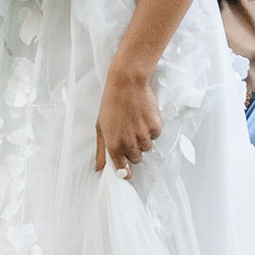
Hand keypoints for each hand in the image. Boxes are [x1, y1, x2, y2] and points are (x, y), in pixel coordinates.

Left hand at [93, 57, 160, 177]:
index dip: (126, 171)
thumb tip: (98, 169)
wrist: (127, 84)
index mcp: (113, 145)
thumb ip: (101, 151)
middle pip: (136, 159)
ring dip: (143, 139)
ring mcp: (143, 136)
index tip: (127, 171)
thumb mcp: (100, 127)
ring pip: (147, 148)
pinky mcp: (155, 128)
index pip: (122, 169)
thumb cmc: (111, 104)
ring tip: (136, 122)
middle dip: (133, 150)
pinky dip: (151, 129)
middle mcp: (129, 143)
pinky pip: (155, 136)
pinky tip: (144, 117)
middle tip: (129, 133)